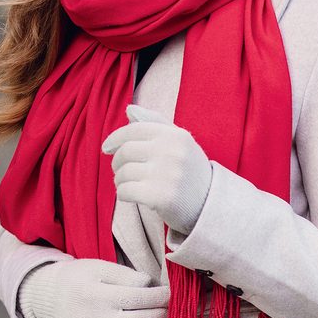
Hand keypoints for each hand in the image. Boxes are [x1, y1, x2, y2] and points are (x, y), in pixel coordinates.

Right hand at [18, 256, 169, 317]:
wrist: (51, 303)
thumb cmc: (80, 281)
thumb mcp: (99, 267)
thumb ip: (126, 275)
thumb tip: (151, 285)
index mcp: (95, 295)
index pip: (135, 298)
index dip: (158, 296)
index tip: (170, 292)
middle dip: (159, 313)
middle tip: (169, 306)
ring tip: (155, 317)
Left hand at [101, 104, 212, 234]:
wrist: (210, 208)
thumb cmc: (191, 174)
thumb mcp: (181, 144)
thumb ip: (156, 123)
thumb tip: (129, 110)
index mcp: (175, 135)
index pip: (133, 130)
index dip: (114, 139)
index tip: (106, 149)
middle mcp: (171, 152)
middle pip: (125, 152)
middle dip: (117, 163)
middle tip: (120, 172)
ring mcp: (166, 175)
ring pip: (123, 173)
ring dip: (120, 181)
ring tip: (128, 185)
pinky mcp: (160, 197)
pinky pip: (126, 191)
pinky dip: (122, 194)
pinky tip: (129, 196)